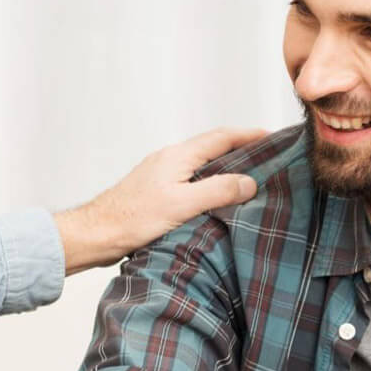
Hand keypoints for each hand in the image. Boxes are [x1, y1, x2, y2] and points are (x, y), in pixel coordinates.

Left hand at [55, 127, 266, 273]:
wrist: (97, 234)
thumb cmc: (133, 219)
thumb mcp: (182, 205)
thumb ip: (217, 191)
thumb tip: (249, 182)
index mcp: (177, 156)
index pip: (221, 137)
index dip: (249, 135)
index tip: (272, 136)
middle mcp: (169, 159)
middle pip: (212, 147)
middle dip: (241, 148)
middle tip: (267, 155)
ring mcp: (161, 175)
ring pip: (201, 164)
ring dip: (226, 166)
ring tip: (249, 176)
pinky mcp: (156, 191)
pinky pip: (191, 179)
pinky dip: (210, 182)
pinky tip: (216, 198)